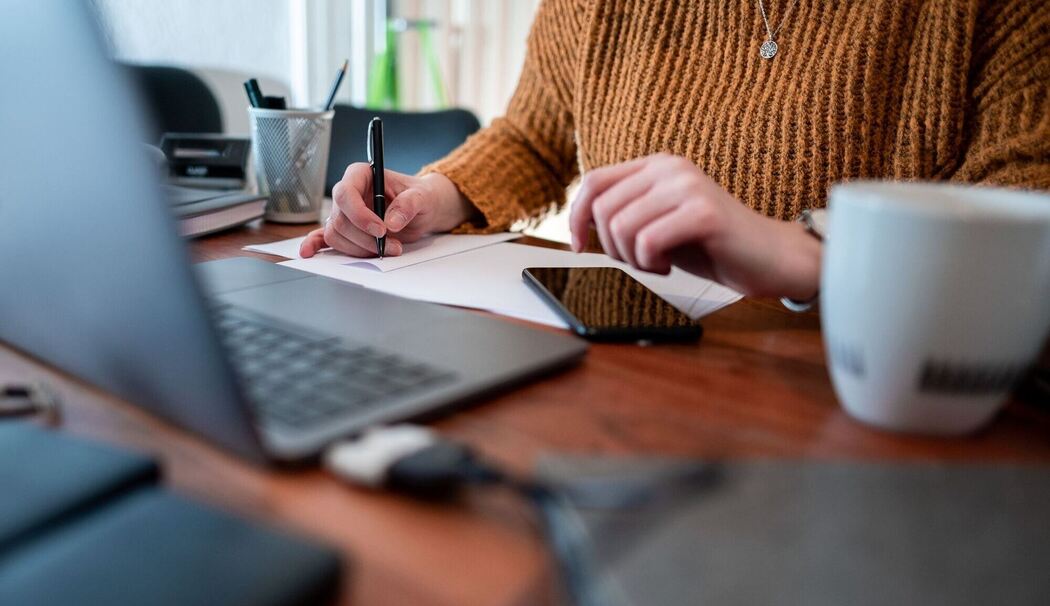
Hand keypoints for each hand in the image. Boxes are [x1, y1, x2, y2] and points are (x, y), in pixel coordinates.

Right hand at [300, 165, 473, 257]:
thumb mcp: (423, 197)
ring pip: (336, 234)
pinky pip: (325, 237)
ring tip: (387, 250)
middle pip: (340, 219)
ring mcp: (345, 212)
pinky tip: (308, 252)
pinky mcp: (348, 230)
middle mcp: (349, 193)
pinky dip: (316, 245)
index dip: (359, 215)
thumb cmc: (421, 197)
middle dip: (365, 238)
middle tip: (392, 246)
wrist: (423, 210)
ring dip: (359, 249)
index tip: (381, 230)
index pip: (346, 193)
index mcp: (361, 175)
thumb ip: (409, 204)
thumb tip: (391, 221)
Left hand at [569, 153, 820, 299]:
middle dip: (612, 248)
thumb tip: (579, 223)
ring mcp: (688, 187)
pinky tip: (671, 265)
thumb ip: (625, 213)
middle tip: (641, 260)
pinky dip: (652, 264)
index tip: (580, 246)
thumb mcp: (658, 222)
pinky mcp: (703, 213)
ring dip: (633, 259)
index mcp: (656, 166)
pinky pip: (648, 242)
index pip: (593, 182)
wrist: (769, 257)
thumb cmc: (711, 244)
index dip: (576, 217)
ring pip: (622, 228)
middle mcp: (670, 168)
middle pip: (604, 210)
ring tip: (659, 263)